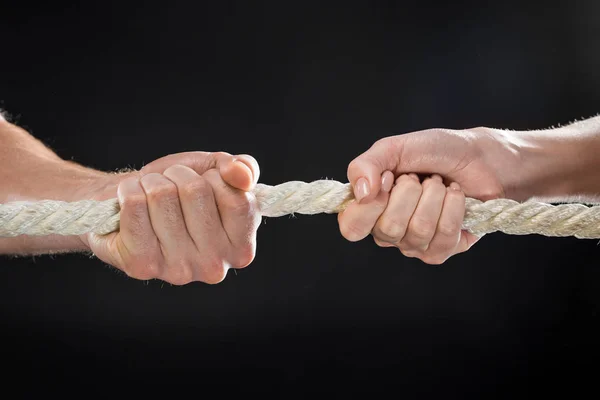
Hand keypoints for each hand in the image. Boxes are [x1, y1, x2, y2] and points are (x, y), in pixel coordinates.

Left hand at [80, 151, 261, 284]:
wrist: (126, 208)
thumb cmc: (178, 191)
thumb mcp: (216, 172)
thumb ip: (242, 169)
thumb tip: (242, 175)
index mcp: (241, 248)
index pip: (238, 200)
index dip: (216, 178)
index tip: (205, 182)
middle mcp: (214, 266)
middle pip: (197, 191)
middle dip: (180, 175)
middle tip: (172, 186)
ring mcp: (178, 269)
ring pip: (162, 194)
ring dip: (153, 181)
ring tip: (151, 195)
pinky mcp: (141, 264)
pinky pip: (134, 204)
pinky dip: (129, 189)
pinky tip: (131, 203)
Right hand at [338, 127, 523, 263]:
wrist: (480, 157)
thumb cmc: (436, 151)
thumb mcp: (394, 148)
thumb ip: (366, 165)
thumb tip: (360, 193)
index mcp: (369, 207)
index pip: (351, 227)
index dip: (370, 205)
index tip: (388, 177)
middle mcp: (387, 231)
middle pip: (388, 228)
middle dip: (410, 192)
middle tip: (419, 178)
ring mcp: (414, 244)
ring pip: (418, 231)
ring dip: (434, 196)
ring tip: (439, 184)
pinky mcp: (442, 250)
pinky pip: (444, 236)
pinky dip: (453, 207)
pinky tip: (455, 196)